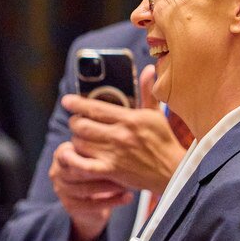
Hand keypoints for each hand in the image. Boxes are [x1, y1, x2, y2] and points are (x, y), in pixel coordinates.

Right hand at [49, 142, 133, 240]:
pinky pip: (92, 205)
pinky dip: (112, 201)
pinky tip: (127, 197)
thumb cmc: (96, 169)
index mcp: (61, 153)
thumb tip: (117, 139)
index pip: (71, 152)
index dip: (89, 154)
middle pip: (79, 171)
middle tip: (126, 169)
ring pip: (85, 189)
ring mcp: (61, 190)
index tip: (111, 155)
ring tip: (127, 184)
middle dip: (103, 171)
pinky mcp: (70, 206)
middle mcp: (57, 171)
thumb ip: (98, 148)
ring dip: (109, 187)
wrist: (92, 199)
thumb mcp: (94, 155)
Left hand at [61, 65, 187, 194]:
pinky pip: (83, 166)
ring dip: (76, 141)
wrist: (173, 171)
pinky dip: (74, 160)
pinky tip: (74, 157)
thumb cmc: (163, 142)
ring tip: (80, 139)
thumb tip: (148, 69)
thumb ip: (147, 91)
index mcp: (129, 118)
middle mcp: (120, 135)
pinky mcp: (111, 171)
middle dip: (75, 123)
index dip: (77, 103)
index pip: (95, 108)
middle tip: (76, 123)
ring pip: (80, 143)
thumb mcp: (156, 114)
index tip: (66, 101)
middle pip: (82, 125)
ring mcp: (114, 154)